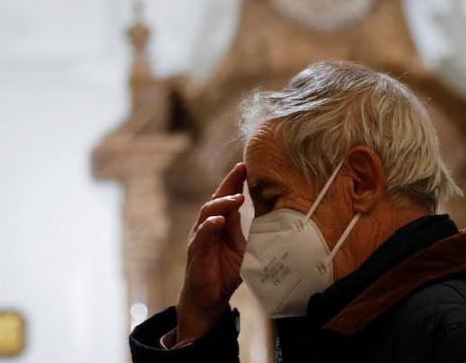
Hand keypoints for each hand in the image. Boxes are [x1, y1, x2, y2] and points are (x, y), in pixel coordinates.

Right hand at [175, 162, 247, 344]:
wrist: (209, 299)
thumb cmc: (224, 273)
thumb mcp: (242, 251)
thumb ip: (248, 233)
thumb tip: (269, 220)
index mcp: (221, 224)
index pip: (227, 197)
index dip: (235, 182)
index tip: (246, 166)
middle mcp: (208, 226)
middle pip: (216, 199)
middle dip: (229, 183)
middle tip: (241, 169)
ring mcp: (200, 237)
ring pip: (208, 213)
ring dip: (222, 204)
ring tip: (236, 198)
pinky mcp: (195, 252)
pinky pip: (201, 236)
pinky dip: (209, 227)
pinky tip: (218, 222)